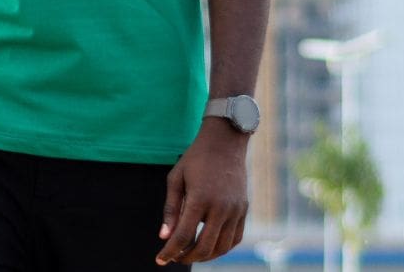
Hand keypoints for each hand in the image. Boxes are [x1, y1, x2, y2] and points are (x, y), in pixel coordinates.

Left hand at [158, 131, 251, 263]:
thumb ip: (170, 210)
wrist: (225, 144)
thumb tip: (164, 237)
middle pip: (205, 246)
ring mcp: (236, 210)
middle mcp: (221, 208)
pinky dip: (222, 248)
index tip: (159, 260)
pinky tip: (209, 247)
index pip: (183, 236)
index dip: (170, 251)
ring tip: (189, 254)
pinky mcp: (244, 210)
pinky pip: (236, 238)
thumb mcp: (175, 180)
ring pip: (222, 246)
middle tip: (174, 258)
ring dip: (205, 256)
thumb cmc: (194, 160)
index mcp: (200, 199)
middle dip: (187, 257)